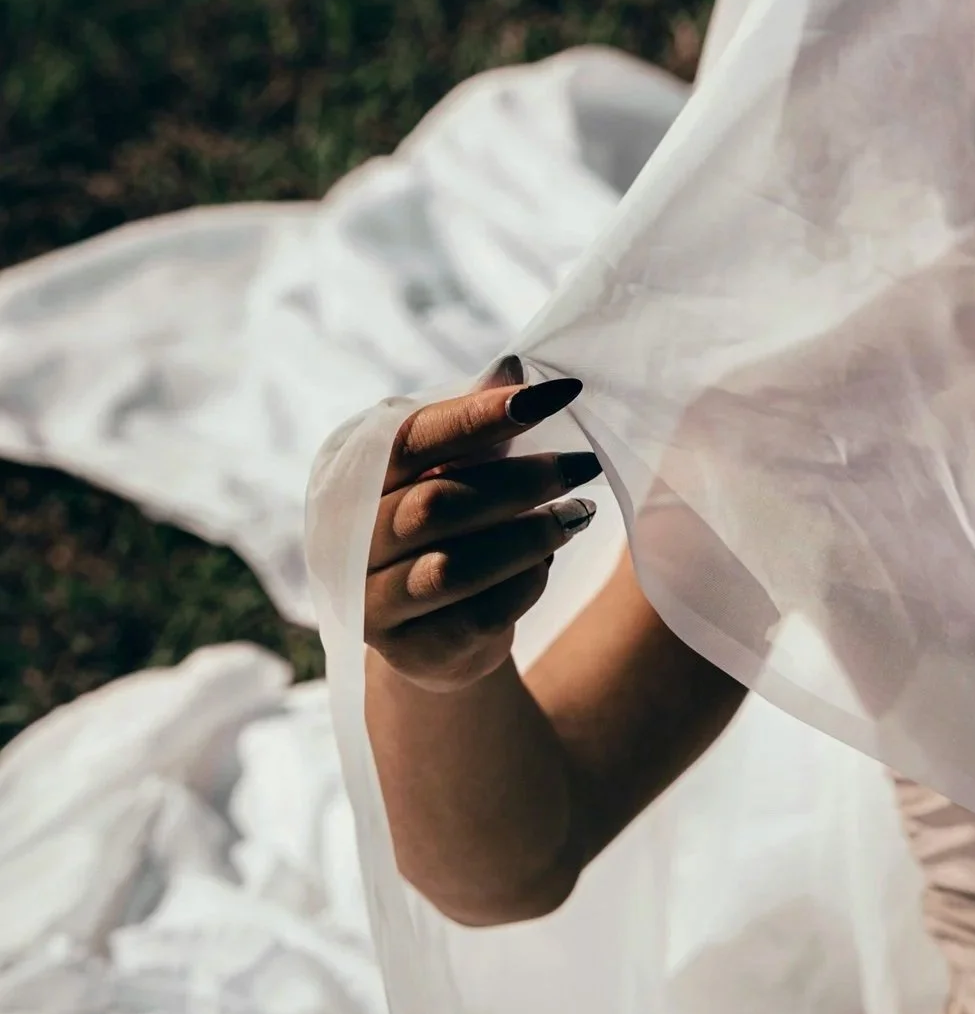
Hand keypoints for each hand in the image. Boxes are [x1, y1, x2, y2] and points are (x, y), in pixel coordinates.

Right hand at [365, 357, 601, 691]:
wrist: (438, 631)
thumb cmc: (452, 529)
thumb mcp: (460, 470)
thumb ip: (479, 421)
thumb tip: (513, 363)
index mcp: (354, 480)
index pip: (412, 438)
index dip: (483, 414)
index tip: (557, 394)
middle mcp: (350, 542)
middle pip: (437, 505)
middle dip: (522, 482)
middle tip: (585, 464)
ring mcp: (373, 602)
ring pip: (455, 568)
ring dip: (530, 537)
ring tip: (581, 514)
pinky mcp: (410, 650)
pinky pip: (478, 615)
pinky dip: (525, 585)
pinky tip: (548, 564)